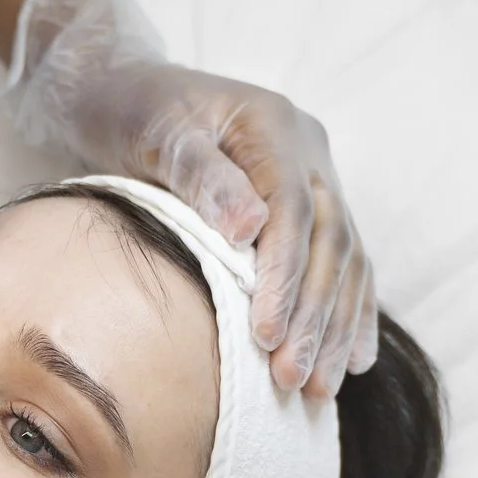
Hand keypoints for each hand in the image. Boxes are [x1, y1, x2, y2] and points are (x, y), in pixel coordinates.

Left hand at [3, 0, 377, 398]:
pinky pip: (343, 263)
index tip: (268, 335)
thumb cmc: (133, 111)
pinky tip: (353, 360)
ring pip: (345, 258)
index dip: (287, 277)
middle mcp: (309, 151)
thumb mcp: (155, 133)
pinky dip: (348, 312)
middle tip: (294, 379)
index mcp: (276, 126)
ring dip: (335, 326)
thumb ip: (201, 174)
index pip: (295, 211)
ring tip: (319, 388)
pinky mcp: (309, 207)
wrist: (125, 89)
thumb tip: (250, 226)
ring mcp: (316, 177)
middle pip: (330, 241)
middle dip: (315, 316)